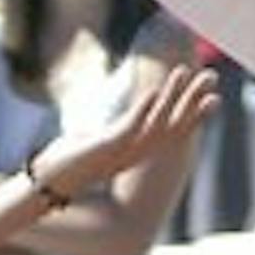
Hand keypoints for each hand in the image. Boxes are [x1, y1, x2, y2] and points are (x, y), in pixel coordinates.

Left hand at [33, 66, 216, 197]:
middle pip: (173, 126)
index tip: (211, 95)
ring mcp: (122, 152)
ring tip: (182, 70)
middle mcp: (134, 155)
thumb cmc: (63, 164)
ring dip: (171, 96)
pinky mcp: (107, 148)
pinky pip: (131, 126)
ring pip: (157, 123)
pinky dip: (144, 108)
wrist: (43, 183)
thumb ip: (102, 135)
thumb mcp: (90, 145)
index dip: (192, 114)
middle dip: (192, 100)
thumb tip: (101, 128)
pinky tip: (154, 89)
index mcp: (133, 154)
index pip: (171, 132)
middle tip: (210, 76)